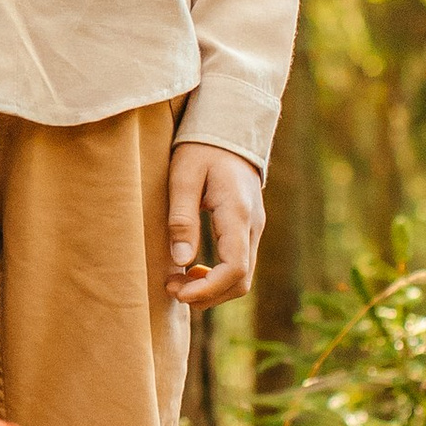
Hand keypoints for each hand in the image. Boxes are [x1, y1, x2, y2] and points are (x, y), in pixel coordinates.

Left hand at [166, 143, 263, 309]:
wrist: (227, 131)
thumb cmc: (200, 149)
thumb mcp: (183, 177)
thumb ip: (182, 217)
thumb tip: (182, 261)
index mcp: (237, 213)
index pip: (234, 268)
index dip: (208, 289)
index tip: (179, 293)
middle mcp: (253, 225)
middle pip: (241, 281)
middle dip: (207, 294)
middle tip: (171, 288)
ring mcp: (254, 229)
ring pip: (242, 277)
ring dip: (212, 288)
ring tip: (176, 282)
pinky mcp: (248, 230)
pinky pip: (239, 264)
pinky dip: (217, 277)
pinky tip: (192, 270)